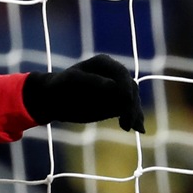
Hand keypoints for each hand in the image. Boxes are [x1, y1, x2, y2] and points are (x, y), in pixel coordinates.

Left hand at [22, 54, 144, 132]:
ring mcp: (116, 90)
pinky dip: (134, 119)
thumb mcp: (72, 80)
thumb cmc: (60, 85)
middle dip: (131, 103)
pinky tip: (138, 129)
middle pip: (130, 88)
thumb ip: (92, 81)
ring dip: (134, 113)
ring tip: (127, 126)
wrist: (54, 100)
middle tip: (125, 121)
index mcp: (104, 63)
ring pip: (132, 101)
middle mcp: (114, 75)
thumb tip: (113, 86)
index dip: (126, 86)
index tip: (126, 99)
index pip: (121, 73)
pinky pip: (129, 110)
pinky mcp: (116, 104)